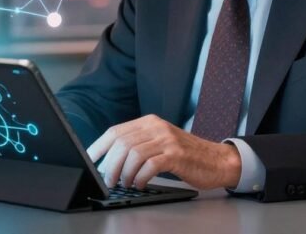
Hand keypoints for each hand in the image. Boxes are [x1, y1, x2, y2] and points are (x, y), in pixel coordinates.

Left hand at [87, 114, 241, 189]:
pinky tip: (139, 184)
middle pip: (122, 143)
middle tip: (107, 180)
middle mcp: (156, 127)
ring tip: (123, 183)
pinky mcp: (177, 155)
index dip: (99, 147)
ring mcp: (167, 140)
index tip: (89, 160)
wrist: (216, 160)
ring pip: (133, 154)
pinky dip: (140, 177)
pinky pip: (151, 165)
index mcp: (148, 122)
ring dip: (123, 173)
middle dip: (109, 164)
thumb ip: (138, 145)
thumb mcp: (159, 142)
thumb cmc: (184, 155)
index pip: (115, 131)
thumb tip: (107, 160)